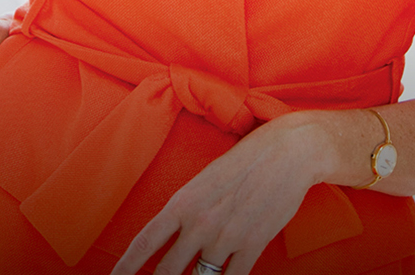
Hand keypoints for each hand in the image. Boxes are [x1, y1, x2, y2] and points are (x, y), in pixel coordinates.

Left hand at [110, 112, 328, 274]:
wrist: (288, 151)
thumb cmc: (247, 159)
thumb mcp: (206, 179)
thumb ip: (188, 209)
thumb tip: (177, 236)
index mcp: (182, 201)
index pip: (145, 243)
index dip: (125, 267)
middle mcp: (199, 223)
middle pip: (167, 271)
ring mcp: (226, 237)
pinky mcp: (252, 245)